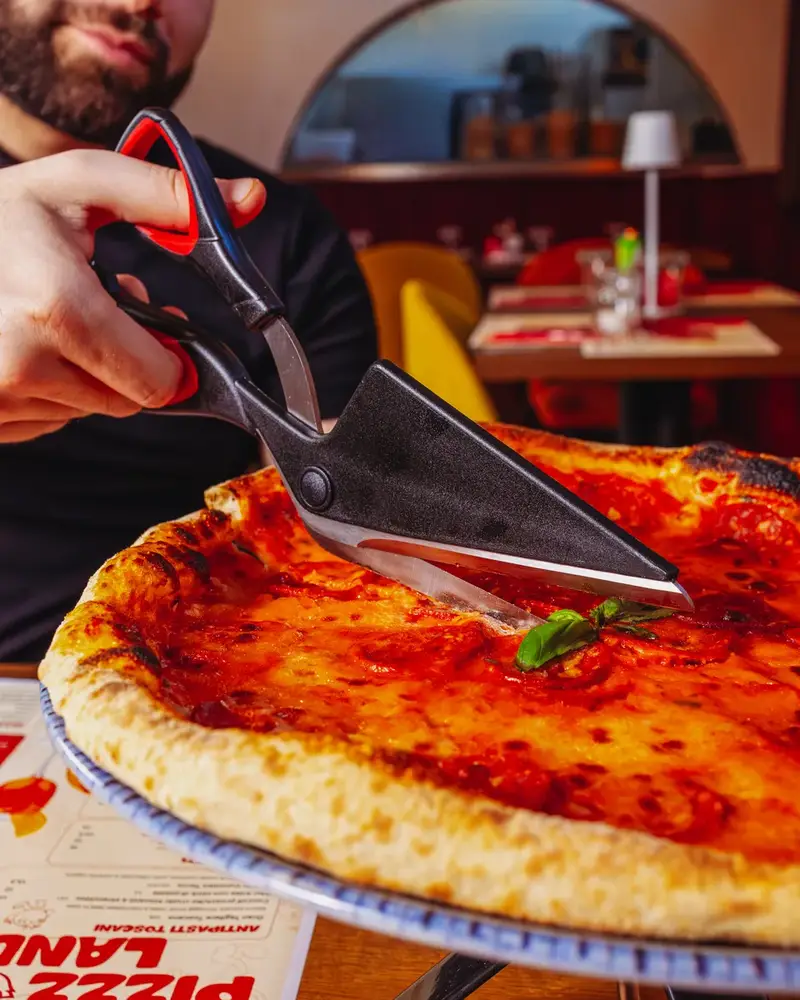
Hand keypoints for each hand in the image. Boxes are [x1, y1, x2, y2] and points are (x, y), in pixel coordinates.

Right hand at [0, 149, 265, 442]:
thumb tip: (252, 201)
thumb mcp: (75, 187)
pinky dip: (47, 392)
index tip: (162, 336)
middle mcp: (20, 365)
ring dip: (83, 375)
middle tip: (93, 313)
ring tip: (47, 321)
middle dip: (126, 363)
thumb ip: (165, 196)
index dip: (171, 362)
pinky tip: (20, 346)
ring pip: (84, 412)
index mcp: (56, 309)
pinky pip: (45, 422)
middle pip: (126, 401)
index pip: (157, 383)